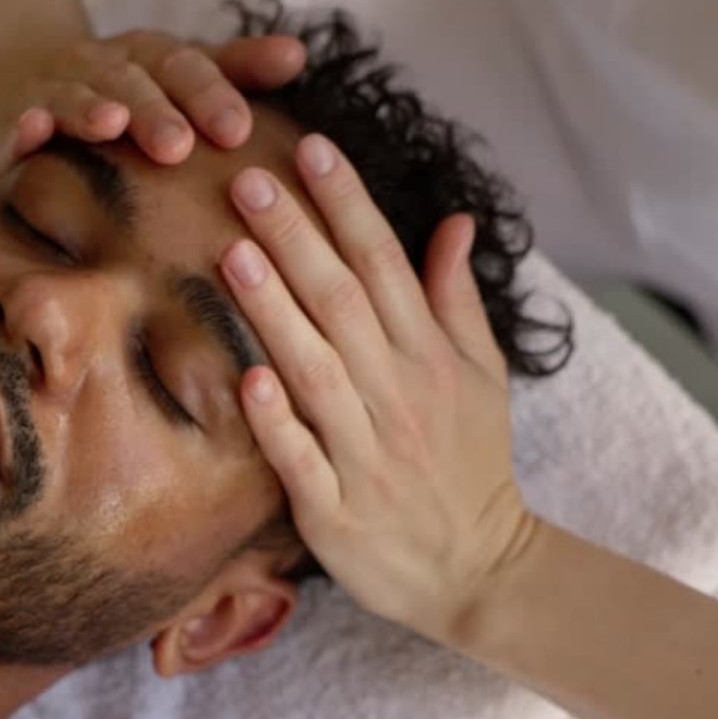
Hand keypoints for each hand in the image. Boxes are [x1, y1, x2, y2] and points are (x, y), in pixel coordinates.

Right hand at [0, 29, 305, 176]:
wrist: (25, 79)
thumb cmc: (125, 89)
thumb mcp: (181, 74)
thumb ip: (237, 68)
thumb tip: (299, 54)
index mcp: (151, 57)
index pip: (186, 68)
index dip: (210, 95)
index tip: (238, 129)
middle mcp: (104, 66)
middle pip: (134, 83)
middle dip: (156, 112)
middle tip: (180, 147)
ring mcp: (55, 89)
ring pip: (76, 96)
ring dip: (91, 110)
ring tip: (110, 125)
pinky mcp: (13, 120)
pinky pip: (17, 121)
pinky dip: (22, 125)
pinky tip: (31, 132)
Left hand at [217, 134, 539, 645]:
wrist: (477, 571)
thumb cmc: (470, 463)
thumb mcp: (483, 375)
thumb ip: (458, 297)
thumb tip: (453, 218)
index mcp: (431, 357)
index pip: (385, 264)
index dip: (346, 204)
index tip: (309, 148)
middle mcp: (399, 395)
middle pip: (342, 303)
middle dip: (296, 237)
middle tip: (246, 178)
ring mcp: (366, 453)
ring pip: (315, 370)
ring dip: (275, 312)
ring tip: (234, 252)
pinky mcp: (335, 510)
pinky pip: (302, 459)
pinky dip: (279, 421)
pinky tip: (248, 378)